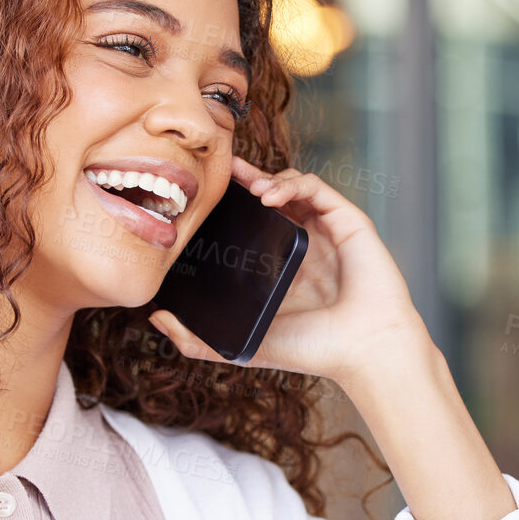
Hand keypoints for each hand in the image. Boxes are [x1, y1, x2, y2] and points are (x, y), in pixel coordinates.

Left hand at [147, 156, 427, 382]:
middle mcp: (304, 244)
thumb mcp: (243, 346)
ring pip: (294, 185)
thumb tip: (157, 320)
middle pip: (271, 197)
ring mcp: (326, 230)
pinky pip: (317, 187)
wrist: (361, 350)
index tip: (205, 194)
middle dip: (246, 178)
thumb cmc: (313, 351)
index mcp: (282, 267)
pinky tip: (270, 196)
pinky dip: (292, 182)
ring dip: (268, 180)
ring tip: (249, 190)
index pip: (252, 224)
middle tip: (220, 168)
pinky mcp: (348, 221)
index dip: (230, 204)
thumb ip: (197, 341)